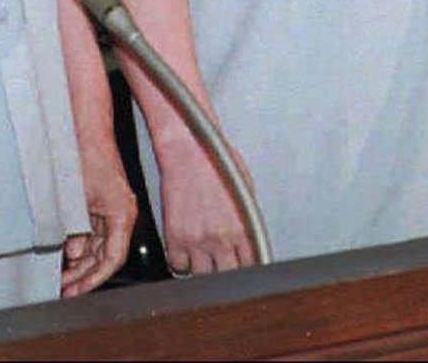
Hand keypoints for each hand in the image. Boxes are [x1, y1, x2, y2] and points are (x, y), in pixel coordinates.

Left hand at [61, 147, 137, 296]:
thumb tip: (73, 253)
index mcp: (122, 214)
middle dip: (85, 274)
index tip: (79, 290)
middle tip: (66, 289)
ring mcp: (112, 209)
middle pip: (106, 256)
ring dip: (82, 262)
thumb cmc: (87, 155)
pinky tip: (66, 255)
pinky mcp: (103, 203)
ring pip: (99, 246)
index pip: (113, 258)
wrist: (86, 127)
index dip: (95, 278)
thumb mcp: (76, 197)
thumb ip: (76, 230)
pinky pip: (94, 232)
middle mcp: (121, 214)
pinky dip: (81, 244)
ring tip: (63, 278)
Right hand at [159, 143, 256, 275]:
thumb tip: (253, 234)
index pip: (251, 265)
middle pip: (228, 276)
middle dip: (227, 271)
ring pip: (202, 277)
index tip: (244, 267)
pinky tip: (186, 252)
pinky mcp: (174, 236)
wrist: (187, 149)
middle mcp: (220, 237)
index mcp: (242, 227)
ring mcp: (196, 239)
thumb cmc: (215, 159)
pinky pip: (178, 266)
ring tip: (204, 258)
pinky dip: (181, 262)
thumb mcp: (245, 187)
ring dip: (204, 269)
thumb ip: (249, 216)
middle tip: (224, 265)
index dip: (248, 268)